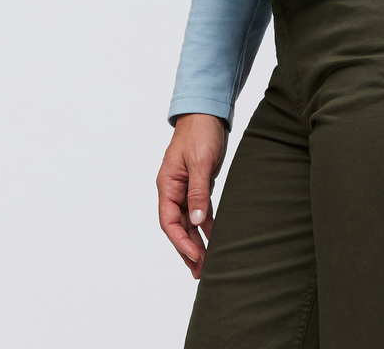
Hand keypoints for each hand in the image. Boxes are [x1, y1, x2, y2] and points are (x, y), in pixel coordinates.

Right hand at [157, 113, 228, 278]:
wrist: (207, 112)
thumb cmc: (199, 132)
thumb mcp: (199, 162)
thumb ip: (197, 192)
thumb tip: (196, 221)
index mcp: (167, 185)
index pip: (169, 221)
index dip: (180, 241)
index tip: (194, 256)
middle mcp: (174, 190)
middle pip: (178, 226)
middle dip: (187, 249)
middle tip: (199, 271)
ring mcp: (186, 188)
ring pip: (189, 222)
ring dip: (197, 241)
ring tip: (207, 263)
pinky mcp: (199, 184)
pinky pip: (201, 211)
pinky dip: (207, 225)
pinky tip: (216, 238)